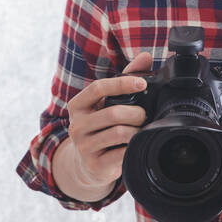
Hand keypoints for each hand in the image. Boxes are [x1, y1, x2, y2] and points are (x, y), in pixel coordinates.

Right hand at [64, 51, 153, 192]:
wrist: (88, 165)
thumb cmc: (101, 128)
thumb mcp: (107, 103)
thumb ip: (125, 79)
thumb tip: (145, 56)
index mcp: (77, 105)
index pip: (98, 88)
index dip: (122, 84)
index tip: (142, 83)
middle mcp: (76, 125)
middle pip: (113, 113)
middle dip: (137, 113)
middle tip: (144, 116)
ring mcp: (83, 146)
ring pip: (119, 133)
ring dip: (137, 131)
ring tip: (140, 130)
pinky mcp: (94, 165)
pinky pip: (121, 153)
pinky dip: (133, 147)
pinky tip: (134, 145)